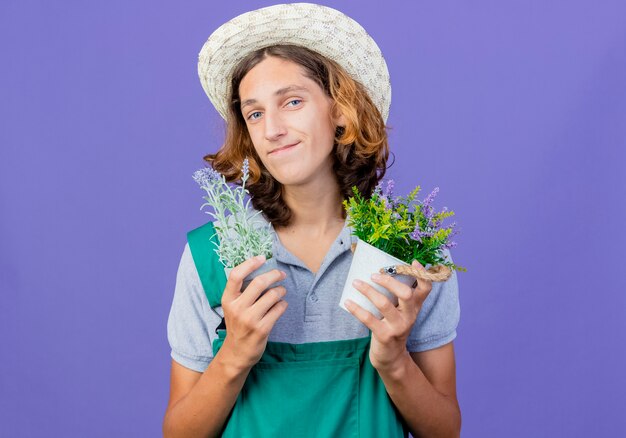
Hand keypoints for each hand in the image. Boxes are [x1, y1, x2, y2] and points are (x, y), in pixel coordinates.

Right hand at [220, 255, 288, 370]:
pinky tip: (281, 305)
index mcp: (228, 299)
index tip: (262, 258)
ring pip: (272, 295)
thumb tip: (262, 269)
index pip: (235, 275)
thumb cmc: (237, 325)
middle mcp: (237, 308)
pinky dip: (283, 304)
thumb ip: (242, 291)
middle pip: (258, 282)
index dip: (250, 263)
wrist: (236, 353)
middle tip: (281, 274)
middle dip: (274, 275)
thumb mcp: (232, 307)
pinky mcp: (262, 329)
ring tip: (281, 291)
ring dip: (280, 290)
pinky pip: (278, 309)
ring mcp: (250, 319)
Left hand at [344, 260, 431, 372]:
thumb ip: (398, 294)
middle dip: (389, 281)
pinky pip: (368, 319)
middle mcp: (410, 315)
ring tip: (356, 283)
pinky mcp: (384, 336)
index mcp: (415, 306)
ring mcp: (398, 326)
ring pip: (384, 304)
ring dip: (368, 291)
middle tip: (374, 274)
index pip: (426, 288)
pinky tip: (348, 301)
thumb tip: (381, 270)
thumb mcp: (402, 311)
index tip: (414, 262)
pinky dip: (356, 308)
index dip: (421, 274)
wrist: (392, 357)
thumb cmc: (394, 326)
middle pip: (406, 294)